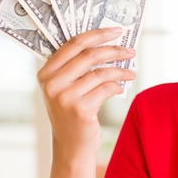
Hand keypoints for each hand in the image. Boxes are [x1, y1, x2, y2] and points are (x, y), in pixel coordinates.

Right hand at [37, 27, 136, 160]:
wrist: (71, 147)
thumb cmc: (72, 114)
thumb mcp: (65, 89)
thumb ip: (76, 68)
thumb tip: (106, 43)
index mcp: (45, 73)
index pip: (73, 44)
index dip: (97, 34)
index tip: (116, 30)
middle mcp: (52, 84)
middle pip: (89, 55)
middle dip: (114, 50)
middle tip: (130, 50)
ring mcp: (65, 97)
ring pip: (101, 73)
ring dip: (120, 71)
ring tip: (131, 72)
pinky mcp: (80, 110)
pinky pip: (106, 89)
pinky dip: (117, 87)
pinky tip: (120, 89)